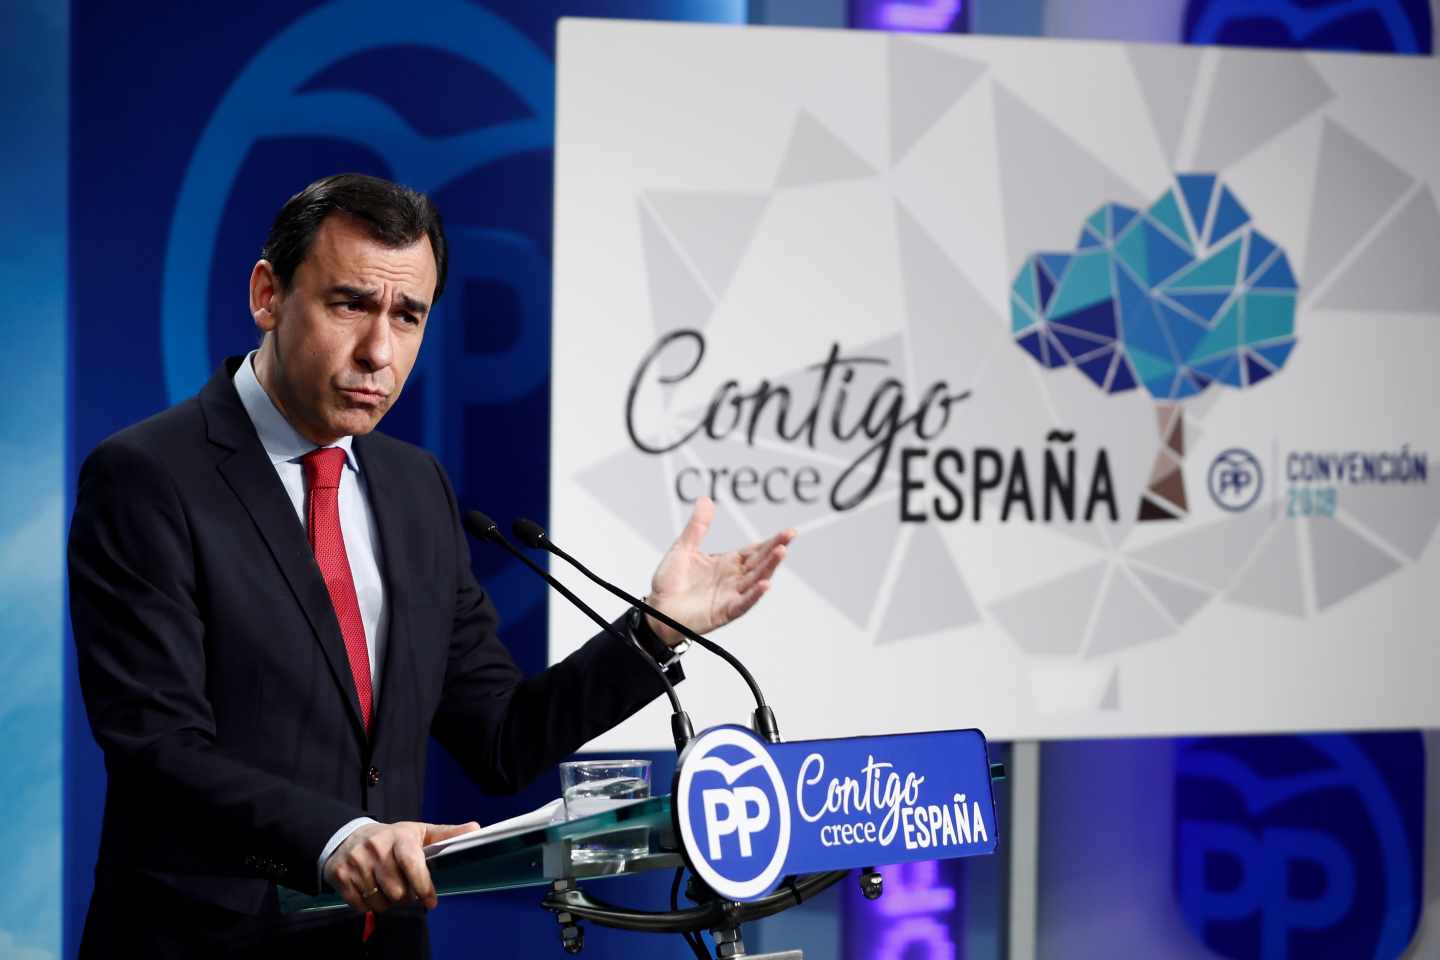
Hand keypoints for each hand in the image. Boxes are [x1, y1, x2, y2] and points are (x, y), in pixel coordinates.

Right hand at [323, 820, 477, 912]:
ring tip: (388, 890)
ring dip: (387, 903)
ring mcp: (357, 862)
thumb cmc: (392, 838)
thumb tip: (476, 828)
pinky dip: (368, 906)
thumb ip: (446, 834)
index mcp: (400, 837)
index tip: (431, 901)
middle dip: (405, 897)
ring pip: (380, 902)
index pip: (413, 865)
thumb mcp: (418, 832)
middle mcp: (377, 848)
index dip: (424, 887)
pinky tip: (371, 892)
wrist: (348, 836)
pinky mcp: (340, 875)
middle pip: (398, 891)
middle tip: (405, 891)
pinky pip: (360, 905)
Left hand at [646, 496, 795, 645]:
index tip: (788, 532)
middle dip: (776, 549)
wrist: (655, 610)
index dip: (771, 541)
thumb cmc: (669, 583)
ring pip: (756, 580)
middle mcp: (733, 579)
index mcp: (727, 563)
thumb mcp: (683, 548)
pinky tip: (765, 584)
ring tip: (781, 552)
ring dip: (769, 567)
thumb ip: (697, 527)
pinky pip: (743, 603)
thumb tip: (705, 500)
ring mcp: (731, 595)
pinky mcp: (724, 611)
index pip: (754, 550)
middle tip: (790, 535)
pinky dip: (754, 595)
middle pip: (760, 562)